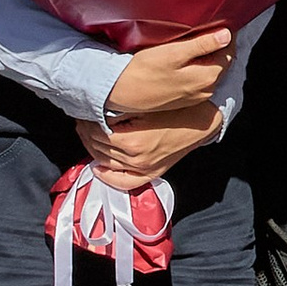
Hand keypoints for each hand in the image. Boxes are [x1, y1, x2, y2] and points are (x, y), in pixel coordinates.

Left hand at [79, 94, 223, 184]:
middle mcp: (135, 159)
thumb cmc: (179, 108)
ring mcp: (143, 169)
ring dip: (92, 149)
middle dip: (86, 133)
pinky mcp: (151, 173)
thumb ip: (119, 111)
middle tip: (82, 121)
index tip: (83, 112)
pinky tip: (99, 167)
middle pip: (97, 148)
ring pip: (105, 163)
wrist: (204, 121)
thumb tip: (97, 112)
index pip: (95, 133)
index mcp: (132, 140)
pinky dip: (107, 176)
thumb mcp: (147, 104)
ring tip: (88, 136)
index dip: (86, 121)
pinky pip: (123, 181)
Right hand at [104, 27, 232, 121]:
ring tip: (196, 39)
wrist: (120, 92)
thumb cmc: (144, 70)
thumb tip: (227, 35)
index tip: (220, 21)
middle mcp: (206, 90)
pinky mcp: (184, 99)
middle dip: (218, 45)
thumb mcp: (174, 52)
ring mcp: (195, 96)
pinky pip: (199, 79)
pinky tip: (186, 57)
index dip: (226, 35)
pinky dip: (198, 66)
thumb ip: (202, 45)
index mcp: (208, 77)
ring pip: (211, 70)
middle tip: (208, 27)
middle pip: (221, 62)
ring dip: (208, 56)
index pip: (228, 52)